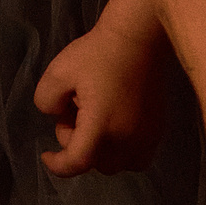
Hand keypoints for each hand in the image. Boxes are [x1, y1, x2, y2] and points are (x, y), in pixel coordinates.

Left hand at [34, 21, 169, 175]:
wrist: (138, 39)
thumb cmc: (98, 53)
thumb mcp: (59, 71)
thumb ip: (46, 99)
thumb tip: (56, 114)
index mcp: (102, 127)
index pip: (78, 162)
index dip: (58, 165)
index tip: (46, 155)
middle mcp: (128, 140)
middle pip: (95, 163)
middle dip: (78, 143)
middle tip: (73, 110)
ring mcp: (147, 138)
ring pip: (117, 164)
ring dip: (99, 148)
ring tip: (94, 113)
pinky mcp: (159, 132)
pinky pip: (136, 157)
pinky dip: (120, 149)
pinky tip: (113, 122)